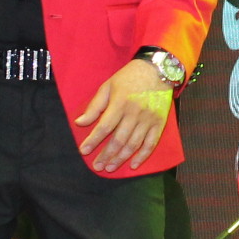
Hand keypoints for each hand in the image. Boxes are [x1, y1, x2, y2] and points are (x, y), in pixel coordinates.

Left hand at [76, 56, 172, 172]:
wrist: (157, 70)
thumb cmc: (129, 77)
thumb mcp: (108, 86)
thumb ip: (95, 106)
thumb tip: (80, 122)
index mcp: (120, 102)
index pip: (104, 127)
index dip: (93, 140)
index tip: (84, 151)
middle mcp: (134, 113)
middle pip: (118, 139)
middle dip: (106, 155)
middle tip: (97, 167)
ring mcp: (148, 119)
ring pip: (133, 144)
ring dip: (121, 158)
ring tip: (110, 168)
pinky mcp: (159, 123)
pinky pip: (151, 144)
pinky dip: (142, 156)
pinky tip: (133, 165)